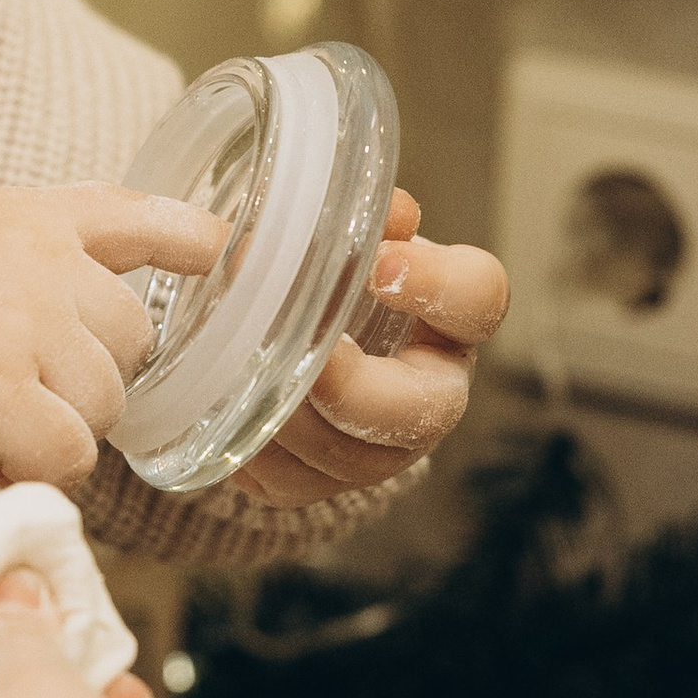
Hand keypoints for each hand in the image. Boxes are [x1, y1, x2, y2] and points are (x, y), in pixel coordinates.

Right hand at [0, 185, 227, 502]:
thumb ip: (40, 259)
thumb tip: (128, 297)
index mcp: (21, 217)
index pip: (131, 214)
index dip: (186, 239)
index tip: (219, 254)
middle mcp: (30, 260)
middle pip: (131, 337)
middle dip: (86, 376)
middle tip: (10, 385)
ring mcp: (17, 328)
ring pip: (105, 403)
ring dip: (56, 426)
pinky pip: (70, 456)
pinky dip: (32, 468)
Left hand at [229, 189, 510, 508]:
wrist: (289, 342)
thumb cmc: (323, 275)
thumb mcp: (334, 236)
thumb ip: (352, 218)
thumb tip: (388, 213)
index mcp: (447, 319)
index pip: (478, 297)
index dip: (437, 287)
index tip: (380, 267)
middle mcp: (428, 394)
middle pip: (421, 411)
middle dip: (356, 387)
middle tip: (306, 353)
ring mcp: (379, 451)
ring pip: (346, 457)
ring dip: (291, 414)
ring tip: (241, 366)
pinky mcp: (319, 485)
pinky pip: (287, 482)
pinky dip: (251, 446)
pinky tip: (219, 403)